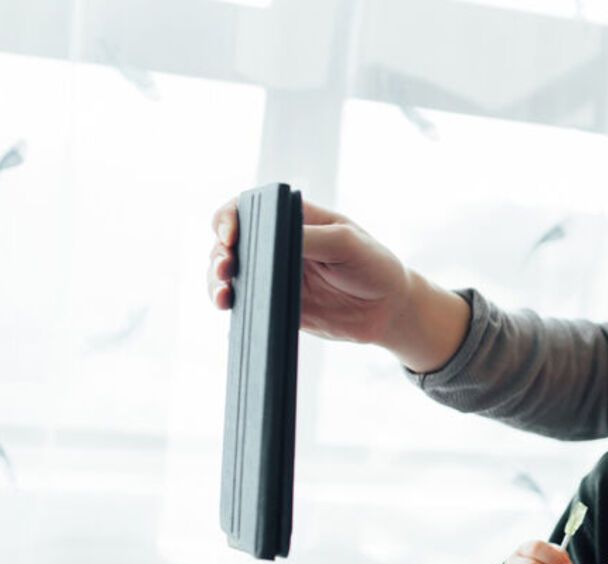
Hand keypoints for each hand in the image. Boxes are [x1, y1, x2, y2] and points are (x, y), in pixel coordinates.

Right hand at [205, 197, 469, 372]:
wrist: (390, 309)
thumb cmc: (374, 265)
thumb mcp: (347, 244)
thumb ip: (310, 238)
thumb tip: (271, 239)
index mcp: (292, 219)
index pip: (246, 209)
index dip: (228, 218)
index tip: (229, 236)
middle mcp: (277, 244)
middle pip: (230, 242)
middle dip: (219, 253)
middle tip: (225, 268)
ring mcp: (274, 274)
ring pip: (231, 274)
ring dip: (217, 281)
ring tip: (223, 294)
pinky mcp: (277, 304)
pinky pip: (246, 303)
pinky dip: (232, 304)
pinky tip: (229, 307)